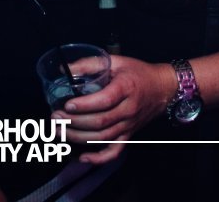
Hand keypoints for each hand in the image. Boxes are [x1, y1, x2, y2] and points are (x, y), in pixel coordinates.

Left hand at [53, 55, 172, 164]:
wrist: (162, 89)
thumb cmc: (137, 73)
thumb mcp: (116, 61)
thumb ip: (90, 64)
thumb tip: (64, 69)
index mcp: (126, 88)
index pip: (105, 100)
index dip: (85, 105)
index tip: (67, 104)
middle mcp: (129, 110)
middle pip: (100, 122)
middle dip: (74, 122)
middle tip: (56, 117)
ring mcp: (129, 126)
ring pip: (102, 138)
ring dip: (78, 137)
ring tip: (59, 130)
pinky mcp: (129, 135)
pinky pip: (115, 151)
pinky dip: (99, 158)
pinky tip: (83, 157)